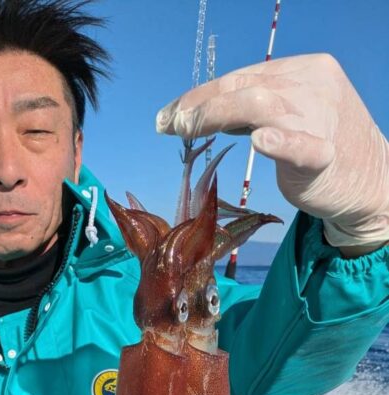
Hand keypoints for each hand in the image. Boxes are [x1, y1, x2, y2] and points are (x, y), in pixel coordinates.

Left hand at [156, 54, 388, 250]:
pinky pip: (302, 146)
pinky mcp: (326, 155)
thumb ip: (253, 111)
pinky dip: (280, 142)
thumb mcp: (289, 115)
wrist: (371, 182)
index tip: (170, 114)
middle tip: (167, 124)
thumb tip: (205, 112)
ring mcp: (320, 118)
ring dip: (216, 115)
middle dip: (199, 105)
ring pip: (261, 106)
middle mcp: (311, 85)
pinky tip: (261, 140)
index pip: (241, 76)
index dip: (200, 95)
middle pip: (244, 87)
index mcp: (302, 70)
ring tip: (185, 130)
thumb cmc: (322, 148)